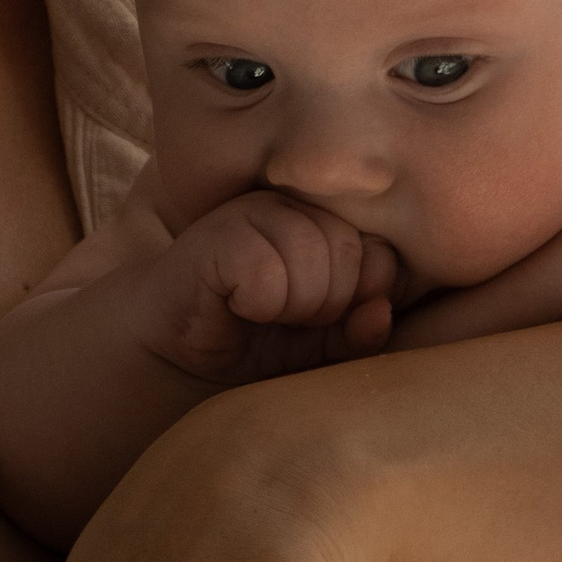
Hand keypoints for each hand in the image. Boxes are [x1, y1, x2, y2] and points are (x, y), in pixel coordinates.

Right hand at [139, 191, 398, 386]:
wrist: (177, 356)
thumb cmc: (255, 344)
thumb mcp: (322, 349)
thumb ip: (359, 333)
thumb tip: (380, 312)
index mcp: (330, 223)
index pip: (385, 254)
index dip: (362, 300)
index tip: (323, 321)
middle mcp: (296, 205)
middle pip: (352, 254)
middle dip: (326, 307)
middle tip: (286, 319)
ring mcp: (255, 211)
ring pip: (313, 259)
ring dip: (291, 308)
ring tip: (260, 313)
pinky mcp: (217, 231)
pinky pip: (266, 272)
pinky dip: (256, 304)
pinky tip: (235, 305)